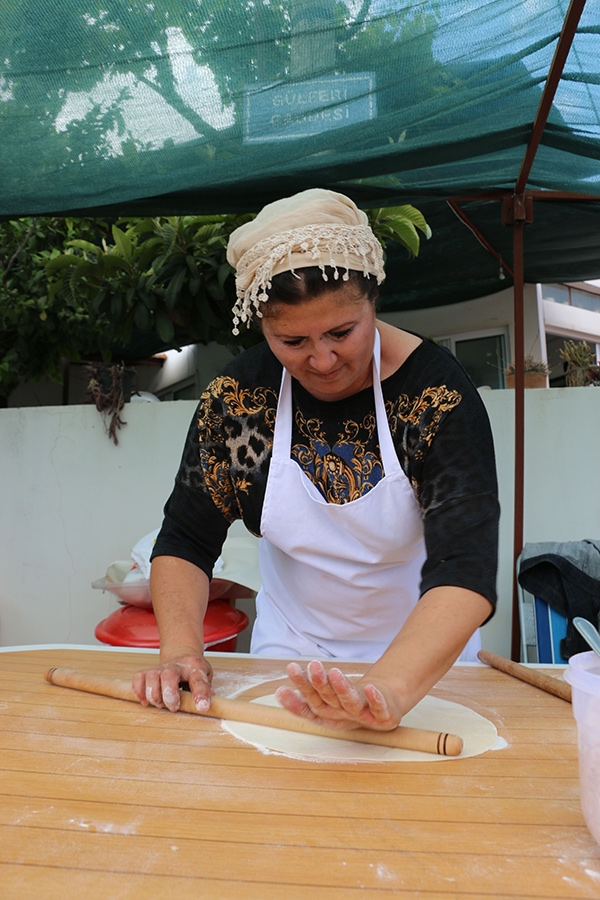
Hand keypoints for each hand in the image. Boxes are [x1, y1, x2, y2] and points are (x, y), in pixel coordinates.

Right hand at [132, 655, 212, 712]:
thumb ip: (206, 688)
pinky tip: (146, 701)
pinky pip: (138, 678)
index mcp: (194, 667)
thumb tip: (210, 701)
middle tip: (174, 707)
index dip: (200, 694)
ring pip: (151, 677)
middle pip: (168, 676)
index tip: (202, 707)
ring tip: (161, 704)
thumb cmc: (192, 671)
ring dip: (154, 695)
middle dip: (169, 695)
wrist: (181, 656)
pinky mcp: (147, 671)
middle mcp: (176, 665)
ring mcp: (160, 667)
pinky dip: (139, 692)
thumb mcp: (205, 676)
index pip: (199, 680)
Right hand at [275, 661, 402, 731]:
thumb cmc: (352, 703)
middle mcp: (342, 715)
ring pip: (350, 702)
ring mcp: (363, 715)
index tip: (280, 690)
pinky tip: (370, 686)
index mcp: (327, 713)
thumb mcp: (327, 701)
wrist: (386, 708)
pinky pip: (379, 707)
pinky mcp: (384, 716)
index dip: (295, 701)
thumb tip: (279, 692)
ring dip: (342, 688)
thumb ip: (307, 694)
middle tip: (311, 666)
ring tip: (334, 672)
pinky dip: (375, 698)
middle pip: (328, 699)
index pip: (309, 705)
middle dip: (318, 684)